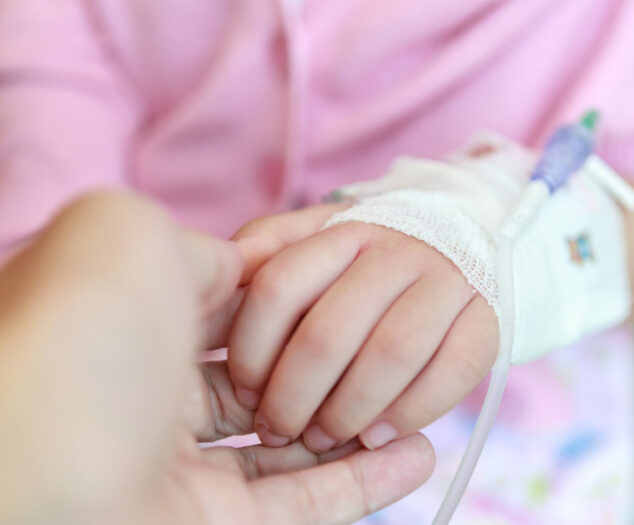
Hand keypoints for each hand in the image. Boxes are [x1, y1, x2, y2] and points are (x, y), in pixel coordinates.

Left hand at [0, 193, 433, 524]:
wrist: (38, 472)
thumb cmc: (84, 335)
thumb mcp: (131, 236)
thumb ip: (200, 249)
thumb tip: (247, 274)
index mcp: (135, 327)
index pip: (239, 314)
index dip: (299, 305)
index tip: (359, 291)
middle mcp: (159, 398)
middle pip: (271, 380)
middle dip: (333, 369)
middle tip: (387, 357)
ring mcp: (187, 470)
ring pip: (293, 447)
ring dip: (359, 424)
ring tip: (415, 408)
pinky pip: (307, 505)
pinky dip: (367, 483)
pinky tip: (420, 452)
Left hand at [228, 216, 498, 452]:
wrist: (468, 244)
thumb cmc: (372, 259)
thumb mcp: (315, 236)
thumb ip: (268, 247)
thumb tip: (225, 272)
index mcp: (342, 231)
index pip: (279, 287)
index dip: (254, 348)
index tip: (245, 388)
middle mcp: (396, 250)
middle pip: (330, 331)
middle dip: (295, 396)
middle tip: (279, 430)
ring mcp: (447, 282)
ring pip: (392, 352)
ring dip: (350, 410)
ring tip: (327, 439)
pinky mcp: (488, 320)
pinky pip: (453, 371)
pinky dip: (412, 411)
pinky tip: (381, 438)